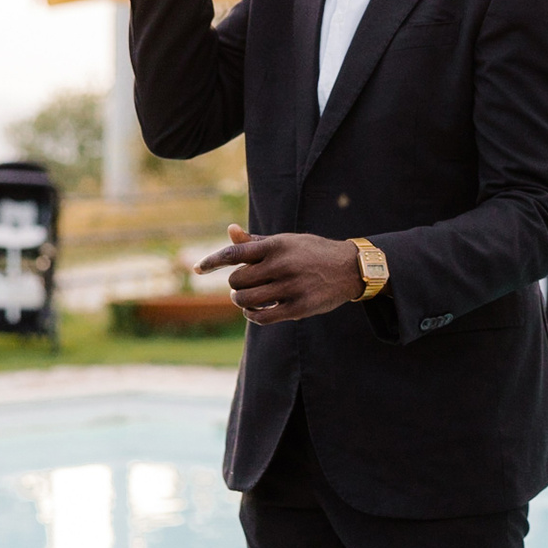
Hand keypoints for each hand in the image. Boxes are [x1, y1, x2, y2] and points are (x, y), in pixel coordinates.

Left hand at [196, 223, 363, 325]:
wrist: (350, 268)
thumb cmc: (312, 252)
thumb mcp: (286, 242)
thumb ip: (256, 241)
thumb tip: (230, 230)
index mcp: (277, 245)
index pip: (234, 252)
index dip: (212, 261)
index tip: (197, 269)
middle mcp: (283, 264)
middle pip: (236, 280)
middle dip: (236, 283)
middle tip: (245, 283)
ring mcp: (291, 287)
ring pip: (246, 299)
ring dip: (241, 301)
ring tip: (247, 297)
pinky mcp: (298, 307)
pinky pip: (261, 317)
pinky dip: (252, 315)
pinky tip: (255, 310)